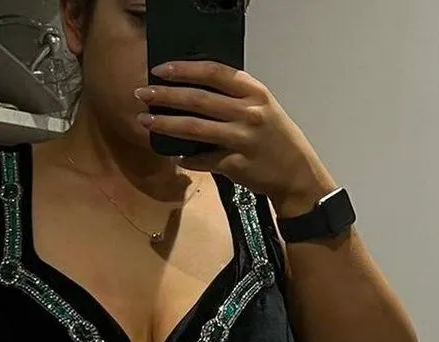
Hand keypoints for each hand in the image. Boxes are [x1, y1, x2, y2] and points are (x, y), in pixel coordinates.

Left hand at [136, 61, 338, 216]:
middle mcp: (248, 112)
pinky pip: (203, 159)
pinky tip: (175, 156)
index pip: (214, 72)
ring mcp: (242, 139)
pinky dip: (186, 158)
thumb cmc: (276, 139)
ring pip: (195, 128)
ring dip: (165, 124)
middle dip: (165, 96)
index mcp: (254, 92)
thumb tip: (194, 91)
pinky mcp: (236, 165)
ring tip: (145, 121)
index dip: (184, 69)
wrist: (297, 175)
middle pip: (198, 99)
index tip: (160, 70)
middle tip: (142, 93)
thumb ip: (234, 98)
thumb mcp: (263, 108)